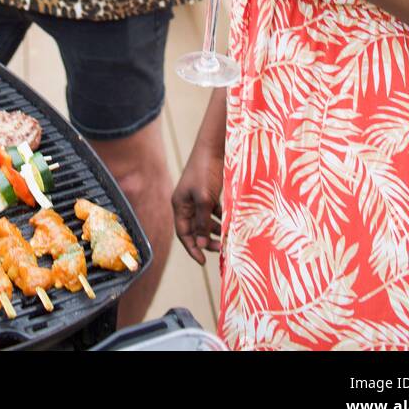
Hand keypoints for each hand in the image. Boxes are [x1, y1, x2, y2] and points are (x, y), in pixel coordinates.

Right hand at [172, 138, 224, 265]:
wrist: (214, 147)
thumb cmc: (205, 171)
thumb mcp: (204, 199)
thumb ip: (202, 222)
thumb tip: (199, 243)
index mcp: (179, 204)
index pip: (183, 233)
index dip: (192, 248)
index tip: (203, 261)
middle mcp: (186, 203)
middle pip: (194, 229)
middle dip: (205, 240)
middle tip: (220, 248)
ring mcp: (197, 197)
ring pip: (204, 221)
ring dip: (213, 230)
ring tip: (226, 237)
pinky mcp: (208, 192)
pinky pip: (212, 211)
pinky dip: (219, 218)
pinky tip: (228, 223)